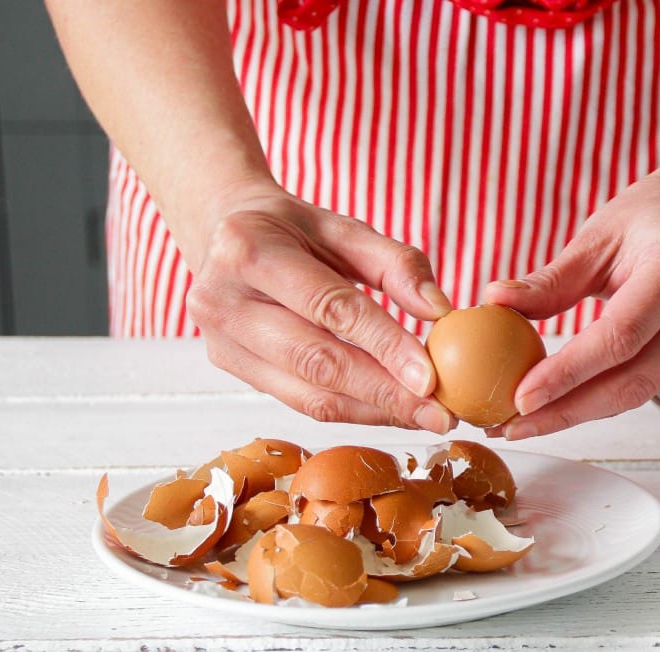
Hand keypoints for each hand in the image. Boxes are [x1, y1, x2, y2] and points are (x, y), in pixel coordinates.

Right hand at [183, 184, 456, 431]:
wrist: (221, 232)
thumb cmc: (291, 229)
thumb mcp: (343, 227)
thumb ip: (396, 263)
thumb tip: (438, 310)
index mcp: (249, 249)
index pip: (330, 307)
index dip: (383, 344)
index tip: (430, 378)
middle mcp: (223, 299)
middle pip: (317, 361)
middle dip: (385, 393)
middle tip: (438, 414)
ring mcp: (220, 340)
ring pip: (309, 394)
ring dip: (374, 412)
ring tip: (424, 417)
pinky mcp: (230, 367)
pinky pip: (300, 401)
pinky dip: (352, 410)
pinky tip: (391, 412)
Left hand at [483, 172, 659, 438]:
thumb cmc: (652, 218)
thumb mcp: (598, 235)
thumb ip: (551, 279)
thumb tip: (495, 302)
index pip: (622, 334)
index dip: (570, 372)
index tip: (522, 396)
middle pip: (634, 379)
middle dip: (569, 410)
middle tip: (513, 425)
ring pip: (639, 393)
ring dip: (579, 412)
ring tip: (524, 421)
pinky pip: (645, 386)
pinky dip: (599, 399)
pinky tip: (560, 404)